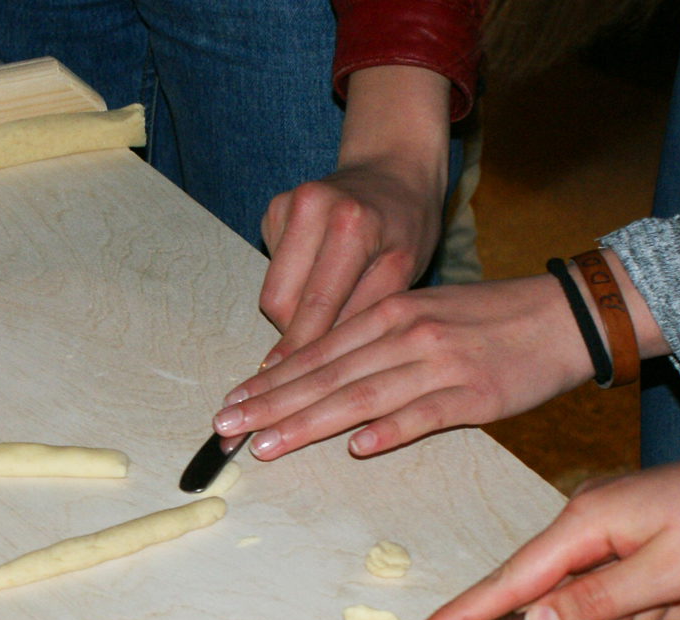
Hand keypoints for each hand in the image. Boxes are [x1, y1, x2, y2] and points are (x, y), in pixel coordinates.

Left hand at [216, 274, 596, 460]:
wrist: (566, 315)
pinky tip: (356, 447)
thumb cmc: (489, 321)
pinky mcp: (475, 395)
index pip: (316, 352)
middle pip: (327, 375)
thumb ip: (372, 343)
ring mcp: (440, 364)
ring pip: (362, 395)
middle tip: (225, 430)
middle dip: (271, 404)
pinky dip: (390, 430)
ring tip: (266, 444)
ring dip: (309, 422)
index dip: (269, 382)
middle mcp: (406, 334)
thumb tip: (317, 375)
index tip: (230, 405)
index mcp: (389, 314)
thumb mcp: (424, 316)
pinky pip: (425, 414)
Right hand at [258, 160, 446, 366]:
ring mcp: (286, 204)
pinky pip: (273, 270)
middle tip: (316, 362)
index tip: (290, 391)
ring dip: (294, 314)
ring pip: (271, 291)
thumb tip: (326, 364)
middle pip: (279, 301)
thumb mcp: (404, 268)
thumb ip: (365, 312)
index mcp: (351, 223)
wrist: (392, 167)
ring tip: (330, 311)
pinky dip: (294, 286)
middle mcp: (311, 207)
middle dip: (295, 337)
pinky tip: (321, 275)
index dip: (301, 352)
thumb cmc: (407, 222)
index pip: (315, 304)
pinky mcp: (272, 210)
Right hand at [407, 319, 679, 619]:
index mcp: (582, 525)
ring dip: (646, 612)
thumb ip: (592, 603)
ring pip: (600, 607)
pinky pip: (631, 597)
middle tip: (660, 603)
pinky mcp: (636, 546)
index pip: (504, 583)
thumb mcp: (665, 574)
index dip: (460, 616)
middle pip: (558, 605)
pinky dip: (665, 602)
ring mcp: (612, 535)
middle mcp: (587, 527)